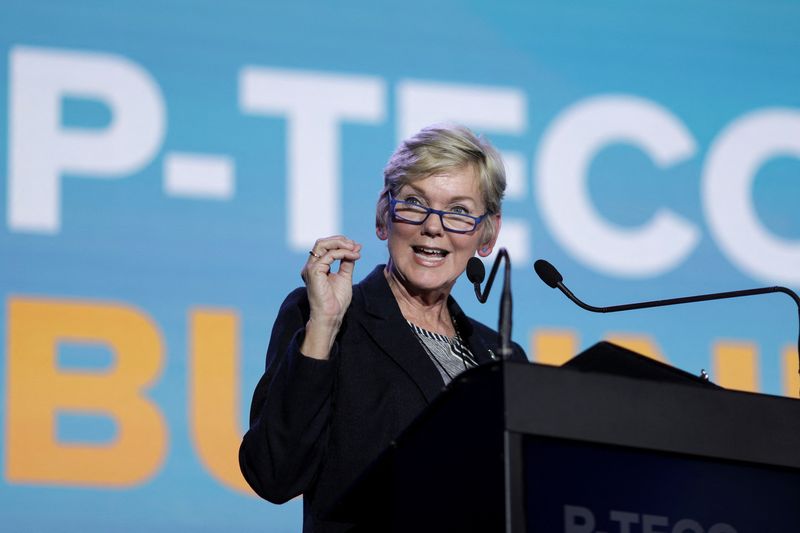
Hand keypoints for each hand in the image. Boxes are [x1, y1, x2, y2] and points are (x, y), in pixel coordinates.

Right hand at [300, 235, 361, 358]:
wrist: (332, 315)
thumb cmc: (336, 301)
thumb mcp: (345, 276)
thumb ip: (347, 262)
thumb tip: (355, 247)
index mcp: (317, 267)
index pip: (325, 246)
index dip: (341, 243)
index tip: (356, 246)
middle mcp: (311, 266)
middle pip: (322, 242)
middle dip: (340, 240)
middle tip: (355, 245)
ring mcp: (310, 268)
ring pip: (322, 244)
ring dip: (341, 244)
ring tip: (354, 249)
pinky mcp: (313, 272)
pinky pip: (329, 255)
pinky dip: (342, 253)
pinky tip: (353, 256)